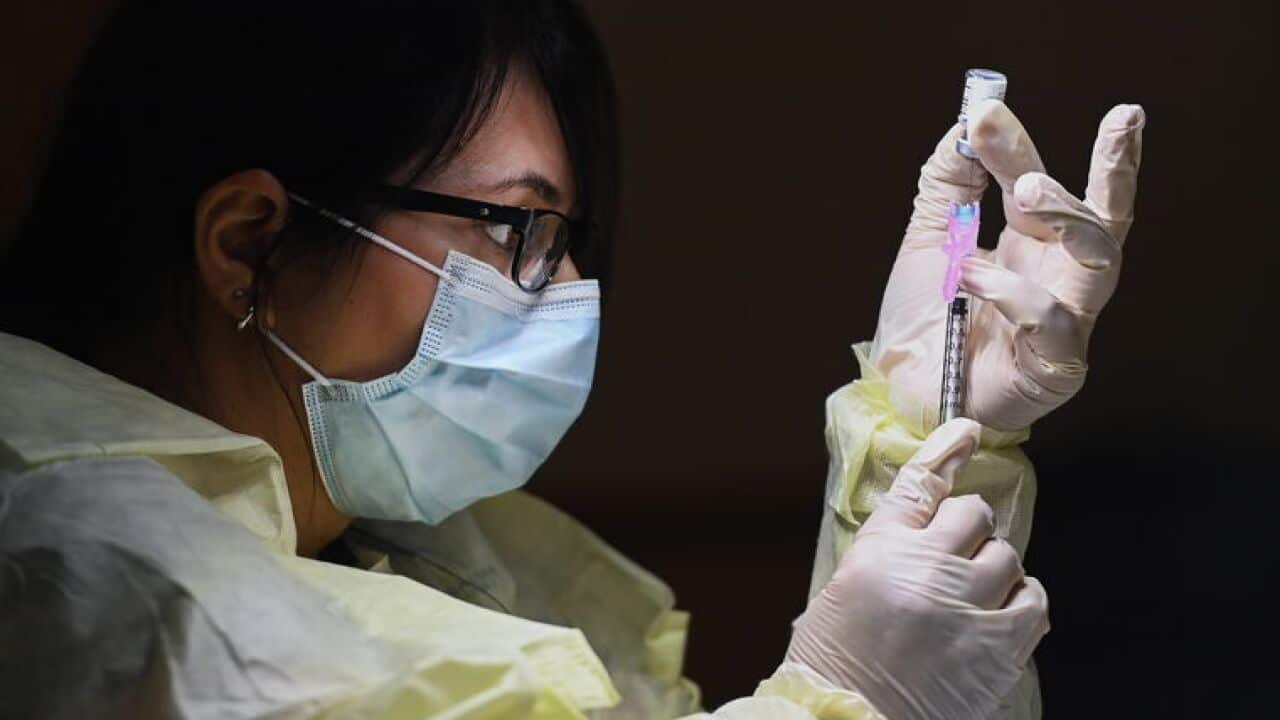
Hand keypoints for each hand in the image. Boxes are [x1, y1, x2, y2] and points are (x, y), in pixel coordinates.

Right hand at [786, 419, 1048, 719]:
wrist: (850, 718)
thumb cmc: (838, 660)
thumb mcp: (844, 588)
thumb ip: (888, 549)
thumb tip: (926, 522)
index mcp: (879, 551)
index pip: (921, 483)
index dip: (948, 451)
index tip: (967, 431)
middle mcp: (925, 569)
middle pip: (972, 514)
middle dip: (966, 530)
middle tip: (954, 558)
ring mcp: (966, 606)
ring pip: (1006, 555)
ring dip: (993, 569)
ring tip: (973, 596)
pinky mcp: (998, 646)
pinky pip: (1033, 600)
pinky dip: (1021, 600)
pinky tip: (1001, 612)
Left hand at [871, 100, 1145, 430]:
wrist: (901, 398)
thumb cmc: (923, 327)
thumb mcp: (929, 244)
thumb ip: (948, 187)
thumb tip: (965, 126)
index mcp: (1028, 244)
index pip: (1040, 184)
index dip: (1018, 145)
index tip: (985, 109)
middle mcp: (1055, 276)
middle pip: (1105, 215)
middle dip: (1115, 165)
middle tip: (1114, 120)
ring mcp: (1065, 320)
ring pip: (1101, 257)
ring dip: (1068, 214)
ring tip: (1024, 190)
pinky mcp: (1056, 365)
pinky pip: (1055, 320)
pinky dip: (1013, 291)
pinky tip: (972, 279)